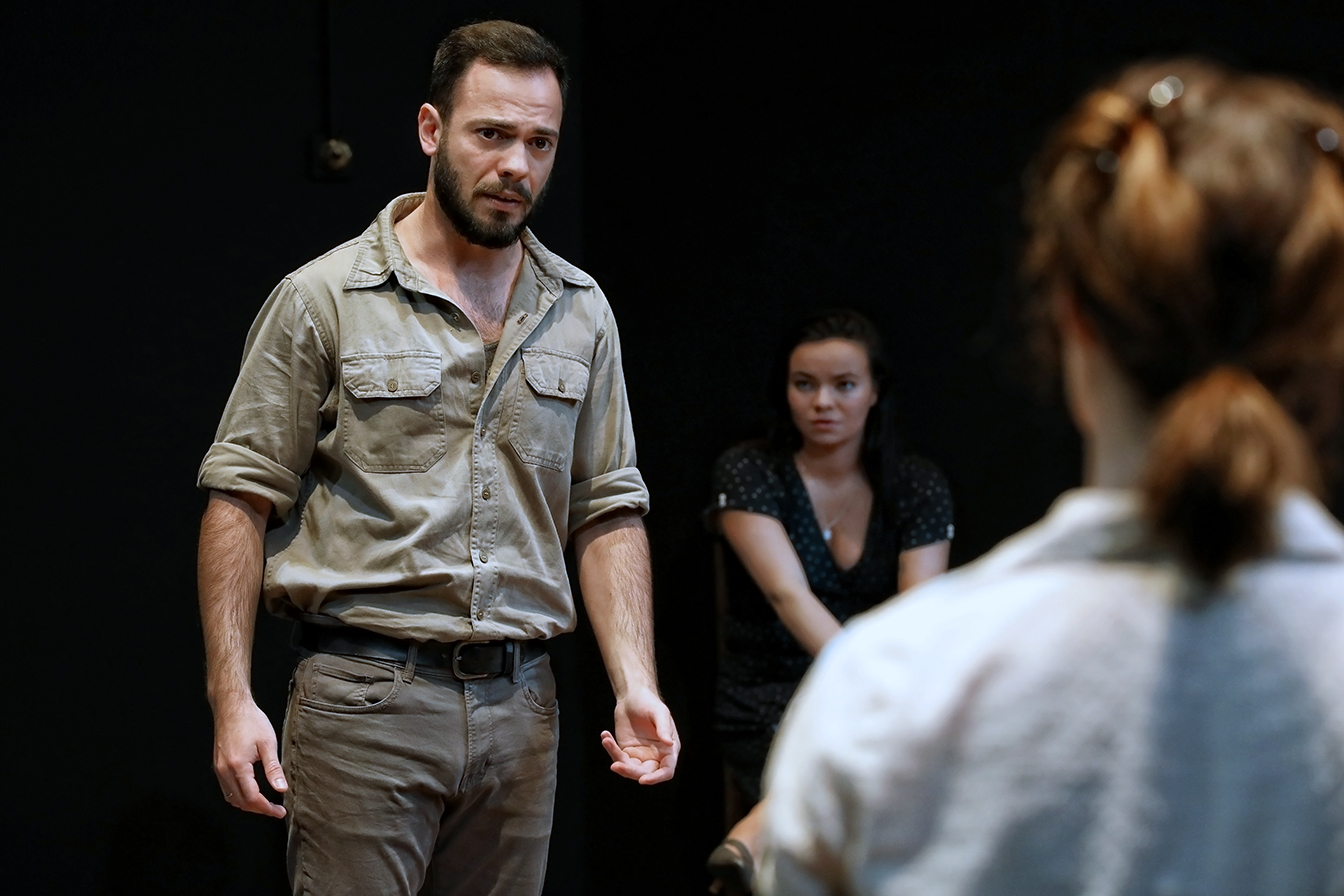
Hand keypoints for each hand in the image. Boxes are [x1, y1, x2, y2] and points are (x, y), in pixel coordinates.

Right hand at [212, 697, 286, 817]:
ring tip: (265, 804)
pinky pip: (227, 789)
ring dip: (248, 804)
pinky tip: (251, 793)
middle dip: (259, 809)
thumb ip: (273, 769)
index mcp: (238, 766)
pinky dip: (239, 796)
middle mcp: (224, 770)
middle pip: (241, 801)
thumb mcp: (268, 743)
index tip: (280, 811)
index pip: (252, 797)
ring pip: (232, 798)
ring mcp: (219, 768)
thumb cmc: (251, 721)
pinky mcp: (218, 765)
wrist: (231, 707)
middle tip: (275, 810)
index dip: (267, 808)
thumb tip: (281, 789)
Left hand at [600, 687, 679, 784]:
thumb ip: (664, 728)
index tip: (643, 780)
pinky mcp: (626, 752)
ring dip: (617, 759)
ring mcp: (640, 756)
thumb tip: (669, 744)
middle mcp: (656, 756)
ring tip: (607, 740)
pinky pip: (617, 757)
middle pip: (645, 773)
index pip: (666, 770)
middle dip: (630, 771)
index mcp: (669, 750)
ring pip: (629, 768)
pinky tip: (605, 736)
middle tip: (616, 765)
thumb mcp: (659, 712)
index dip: (656, 778)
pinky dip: (610, 748)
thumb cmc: (649, 702)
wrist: (633, 697)